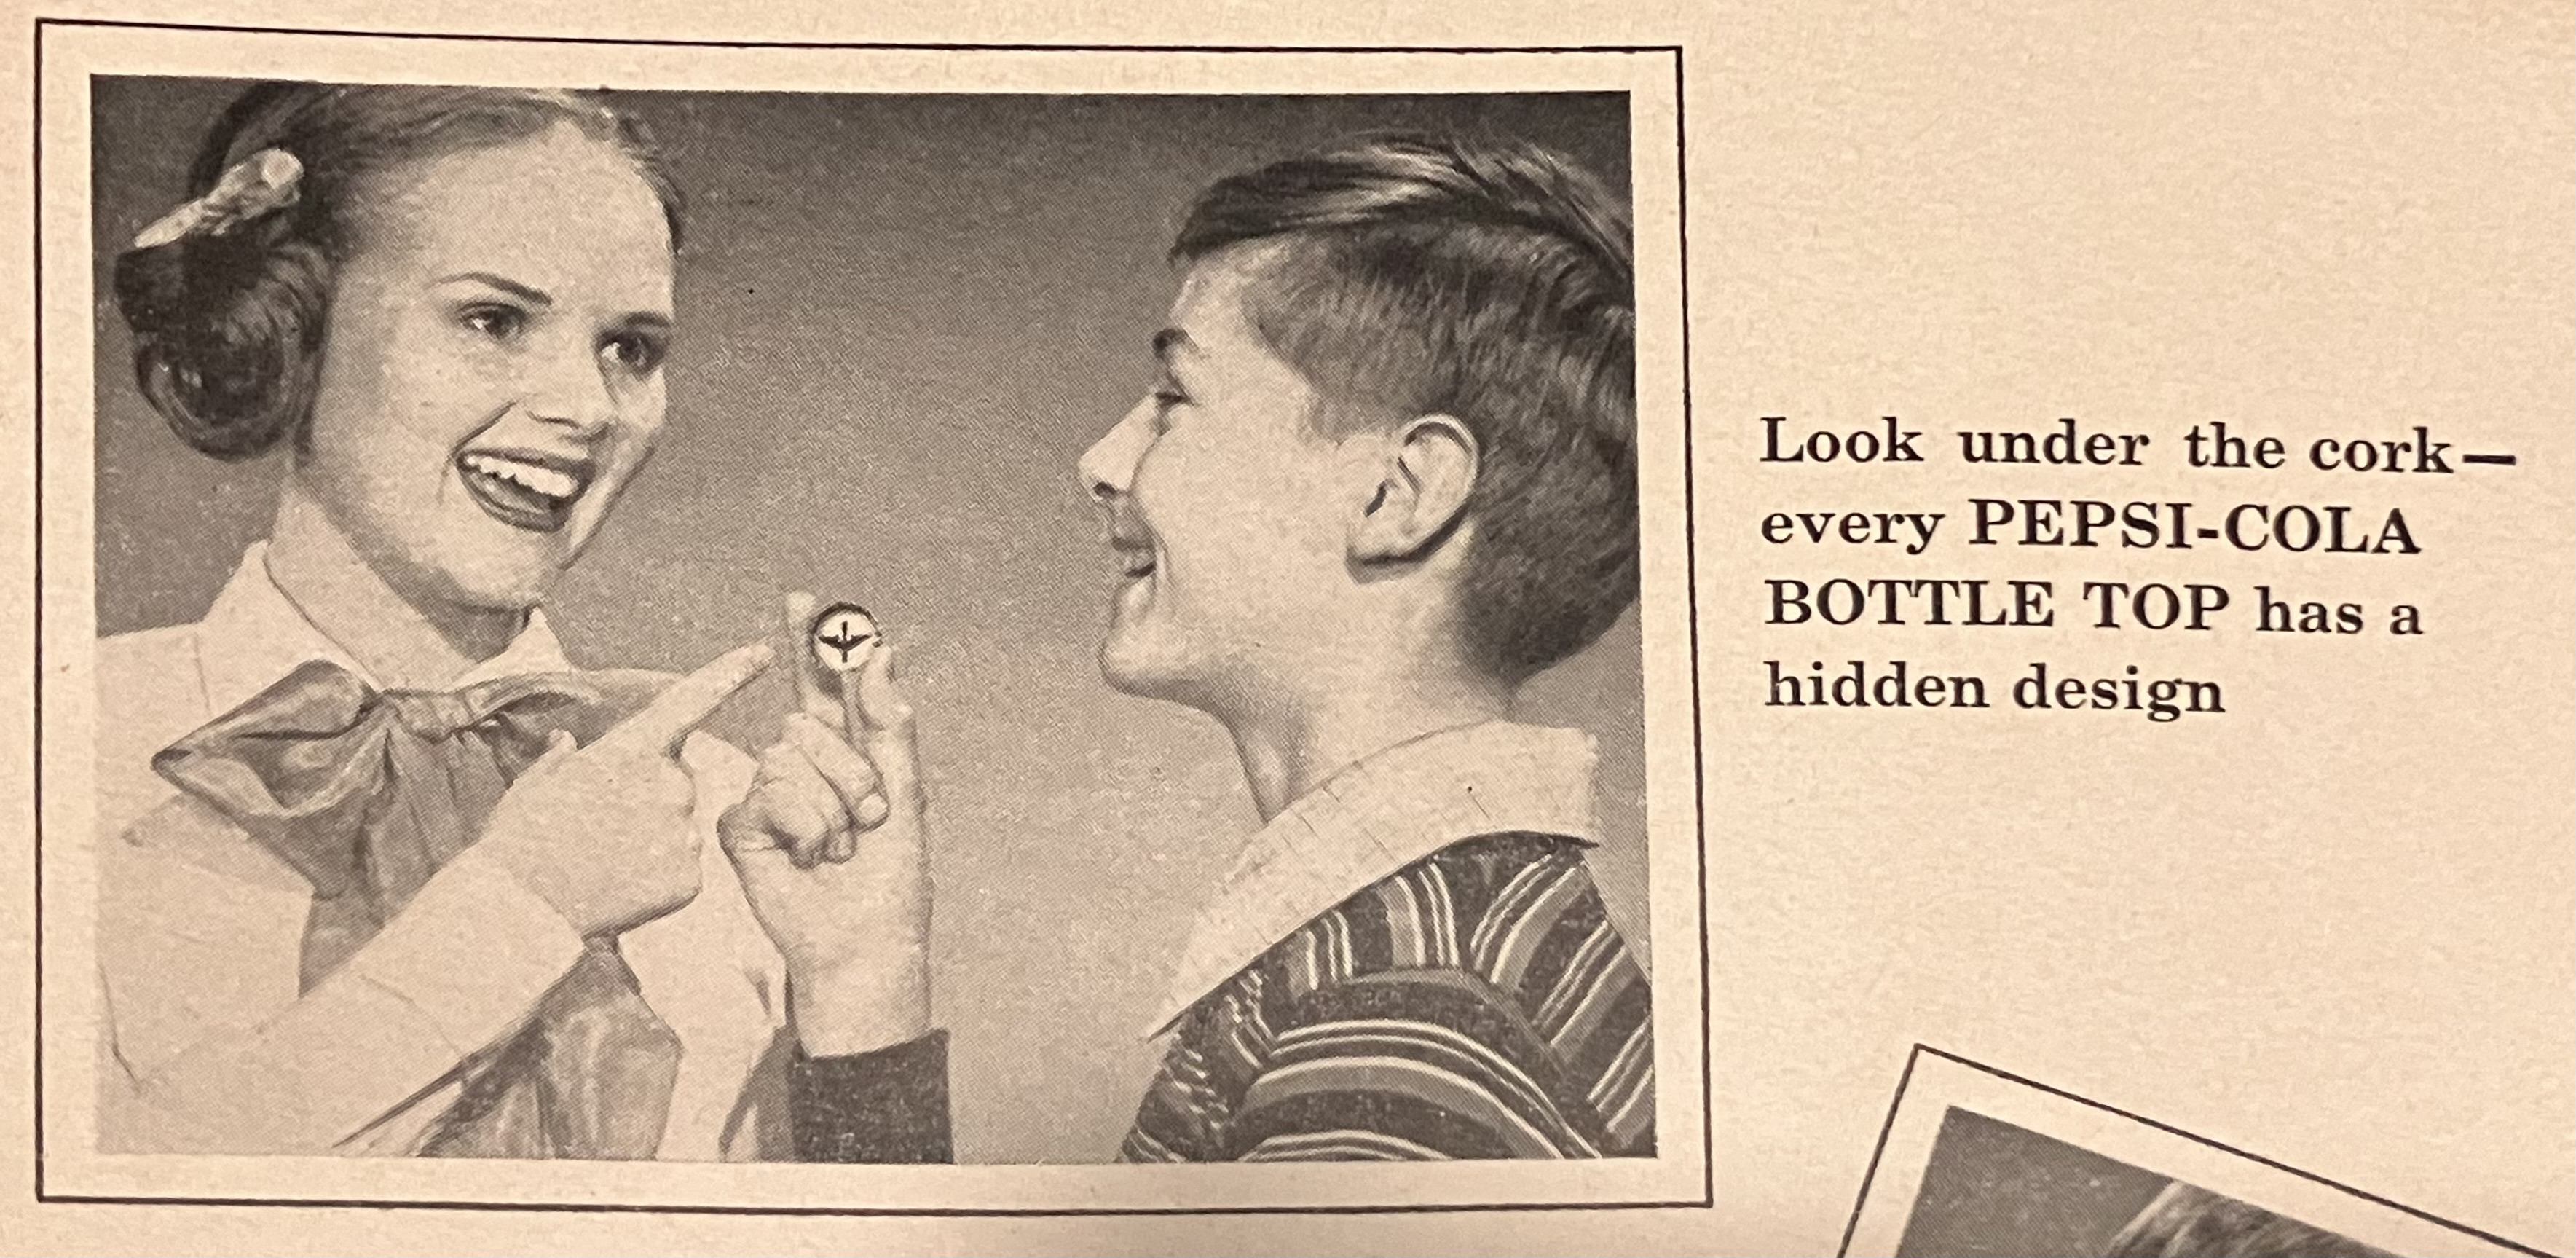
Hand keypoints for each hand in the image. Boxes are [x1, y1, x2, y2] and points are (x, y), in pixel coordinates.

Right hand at [480, 643, 773, 937]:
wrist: (523, 908)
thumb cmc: (521, 841)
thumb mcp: (534, 785)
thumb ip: (561, 759)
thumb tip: (567, 742)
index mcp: (632, 750)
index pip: (691, 701)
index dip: (730, 673)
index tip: (764, 652)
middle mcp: (669, 785)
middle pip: (677, 783)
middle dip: (649, 799)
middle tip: (599, 827)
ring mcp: (683, 832)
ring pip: (680, 829)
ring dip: (652, 841)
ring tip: (603, 860)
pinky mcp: (690, 879)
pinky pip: (682, 870)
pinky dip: (657, 879)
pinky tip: (620, 887)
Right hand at [720, 592, 933, 1055]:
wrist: (861, 942)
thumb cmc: (890, 879)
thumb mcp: (904, 794)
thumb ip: (889, 723)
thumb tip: (882, 650)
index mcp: (845, 752)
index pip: (824, 686)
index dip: (813, 643)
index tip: (801, 597)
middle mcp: (802, 766)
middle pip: (810, 722)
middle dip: (851, 771)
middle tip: (867, 820)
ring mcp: (768, 794)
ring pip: (788, 757)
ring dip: (831, 808)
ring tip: (839, 848)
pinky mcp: (743, 825)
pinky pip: (766, 797)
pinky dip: (803, 830)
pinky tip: (809, 860)